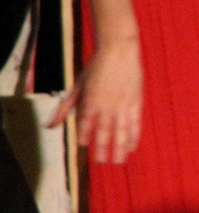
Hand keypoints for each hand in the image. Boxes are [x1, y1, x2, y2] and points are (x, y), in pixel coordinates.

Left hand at [48, 38, 143, 163]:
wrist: (119, 51)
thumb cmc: (95, 68)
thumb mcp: (77, 87)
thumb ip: (65, 108)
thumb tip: (49, 126)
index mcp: (91, 101)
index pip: (86, 124)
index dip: (85, 135)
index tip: (84, 146)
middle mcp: (107, 105)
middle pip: (105, 131)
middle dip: (103, 148)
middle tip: (102, 162)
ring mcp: (123, 104)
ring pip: (122, 131)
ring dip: (120, 147)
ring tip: (119, 160)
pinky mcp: (136, 102)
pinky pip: (135, 123)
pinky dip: (134, 136)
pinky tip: (133, 146)